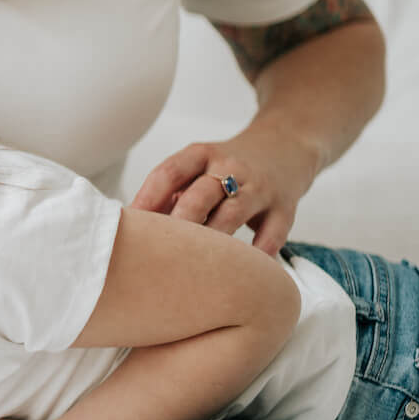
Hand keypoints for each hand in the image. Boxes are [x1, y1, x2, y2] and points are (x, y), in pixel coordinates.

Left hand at [128, 122, 322, 253]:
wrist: (288, 145)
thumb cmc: (230, 166)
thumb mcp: (199, 166)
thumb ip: (171, 192)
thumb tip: (134, 228)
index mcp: (201, 155)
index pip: (168, 173)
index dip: (146, 200)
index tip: (130, 226)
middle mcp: (230, 167)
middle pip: (198, 196)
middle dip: (177, 225)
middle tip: (158, 253)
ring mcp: (260, 187)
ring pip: (232, 214)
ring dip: (211, 241)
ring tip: (192, 268)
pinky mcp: (285, 208)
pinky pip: (272, 235)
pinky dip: (256, 255)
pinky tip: (240, 273)